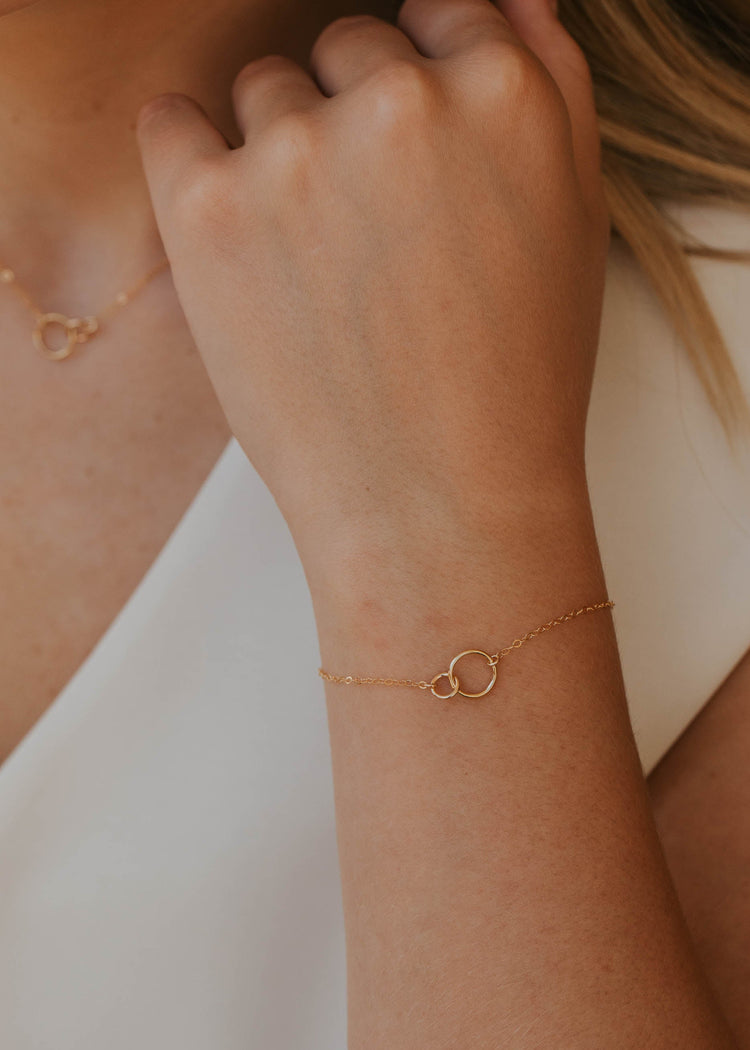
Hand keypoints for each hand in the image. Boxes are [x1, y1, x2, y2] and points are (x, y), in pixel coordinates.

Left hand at [135, 0, 608, 569]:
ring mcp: (299, 151)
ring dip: (278, 151)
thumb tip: (506, 4)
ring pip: (261, 90)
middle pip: (343, 46)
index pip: (435, 12)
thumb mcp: (574, 227)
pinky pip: (173, 124)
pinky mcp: (210, 207)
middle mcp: (402, 103)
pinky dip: (192, 160)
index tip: (403, 148)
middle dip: (349, 117)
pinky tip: (233, 230)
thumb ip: (551, 94)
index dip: (418, 81)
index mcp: (504, 95)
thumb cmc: (514, 384)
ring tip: (313, 264)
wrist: (440, 506)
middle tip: (363, 228)